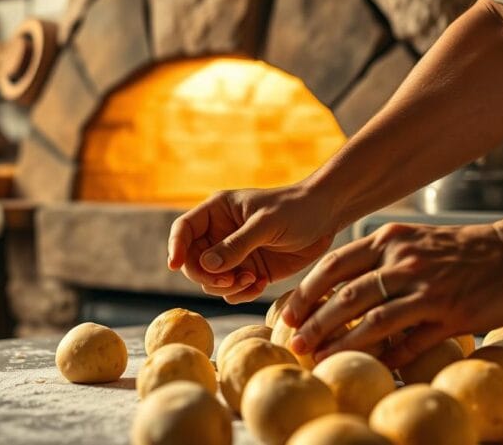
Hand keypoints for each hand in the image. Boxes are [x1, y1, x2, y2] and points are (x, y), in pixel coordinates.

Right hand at [167, 186, 338, 303]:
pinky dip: (242, 293)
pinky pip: (232, 291)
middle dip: (207, 275)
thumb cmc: (296, 209)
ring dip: (227, 286)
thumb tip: (206, 265)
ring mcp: (234, 255)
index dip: (175, 246)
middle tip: (229, 280)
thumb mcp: (266, 224)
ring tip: (252, 280)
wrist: (327, 217)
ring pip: (211, 280)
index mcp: (217, 212)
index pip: (184, 229)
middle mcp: (220, 234)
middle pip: (193, 261)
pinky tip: (260, 284)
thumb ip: (237, 244)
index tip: (175, 265)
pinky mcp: (249, 271)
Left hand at [280, 222, 502, 367]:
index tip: (288, 312)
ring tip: (322, 359)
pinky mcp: (451, 314)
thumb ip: (381, 257)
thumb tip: (342, 283)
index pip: (333, 266)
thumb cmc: (465, 248)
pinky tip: (374, 367)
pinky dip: (388, 356)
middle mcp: (403, 262)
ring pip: (372, 320)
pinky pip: (410, 341)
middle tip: (296, 343)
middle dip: (314, 323)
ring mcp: (427, 288)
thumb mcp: (415, 240)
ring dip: (342, 344)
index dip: (306, 292)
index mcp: (389, 241)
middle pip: (344, 296)